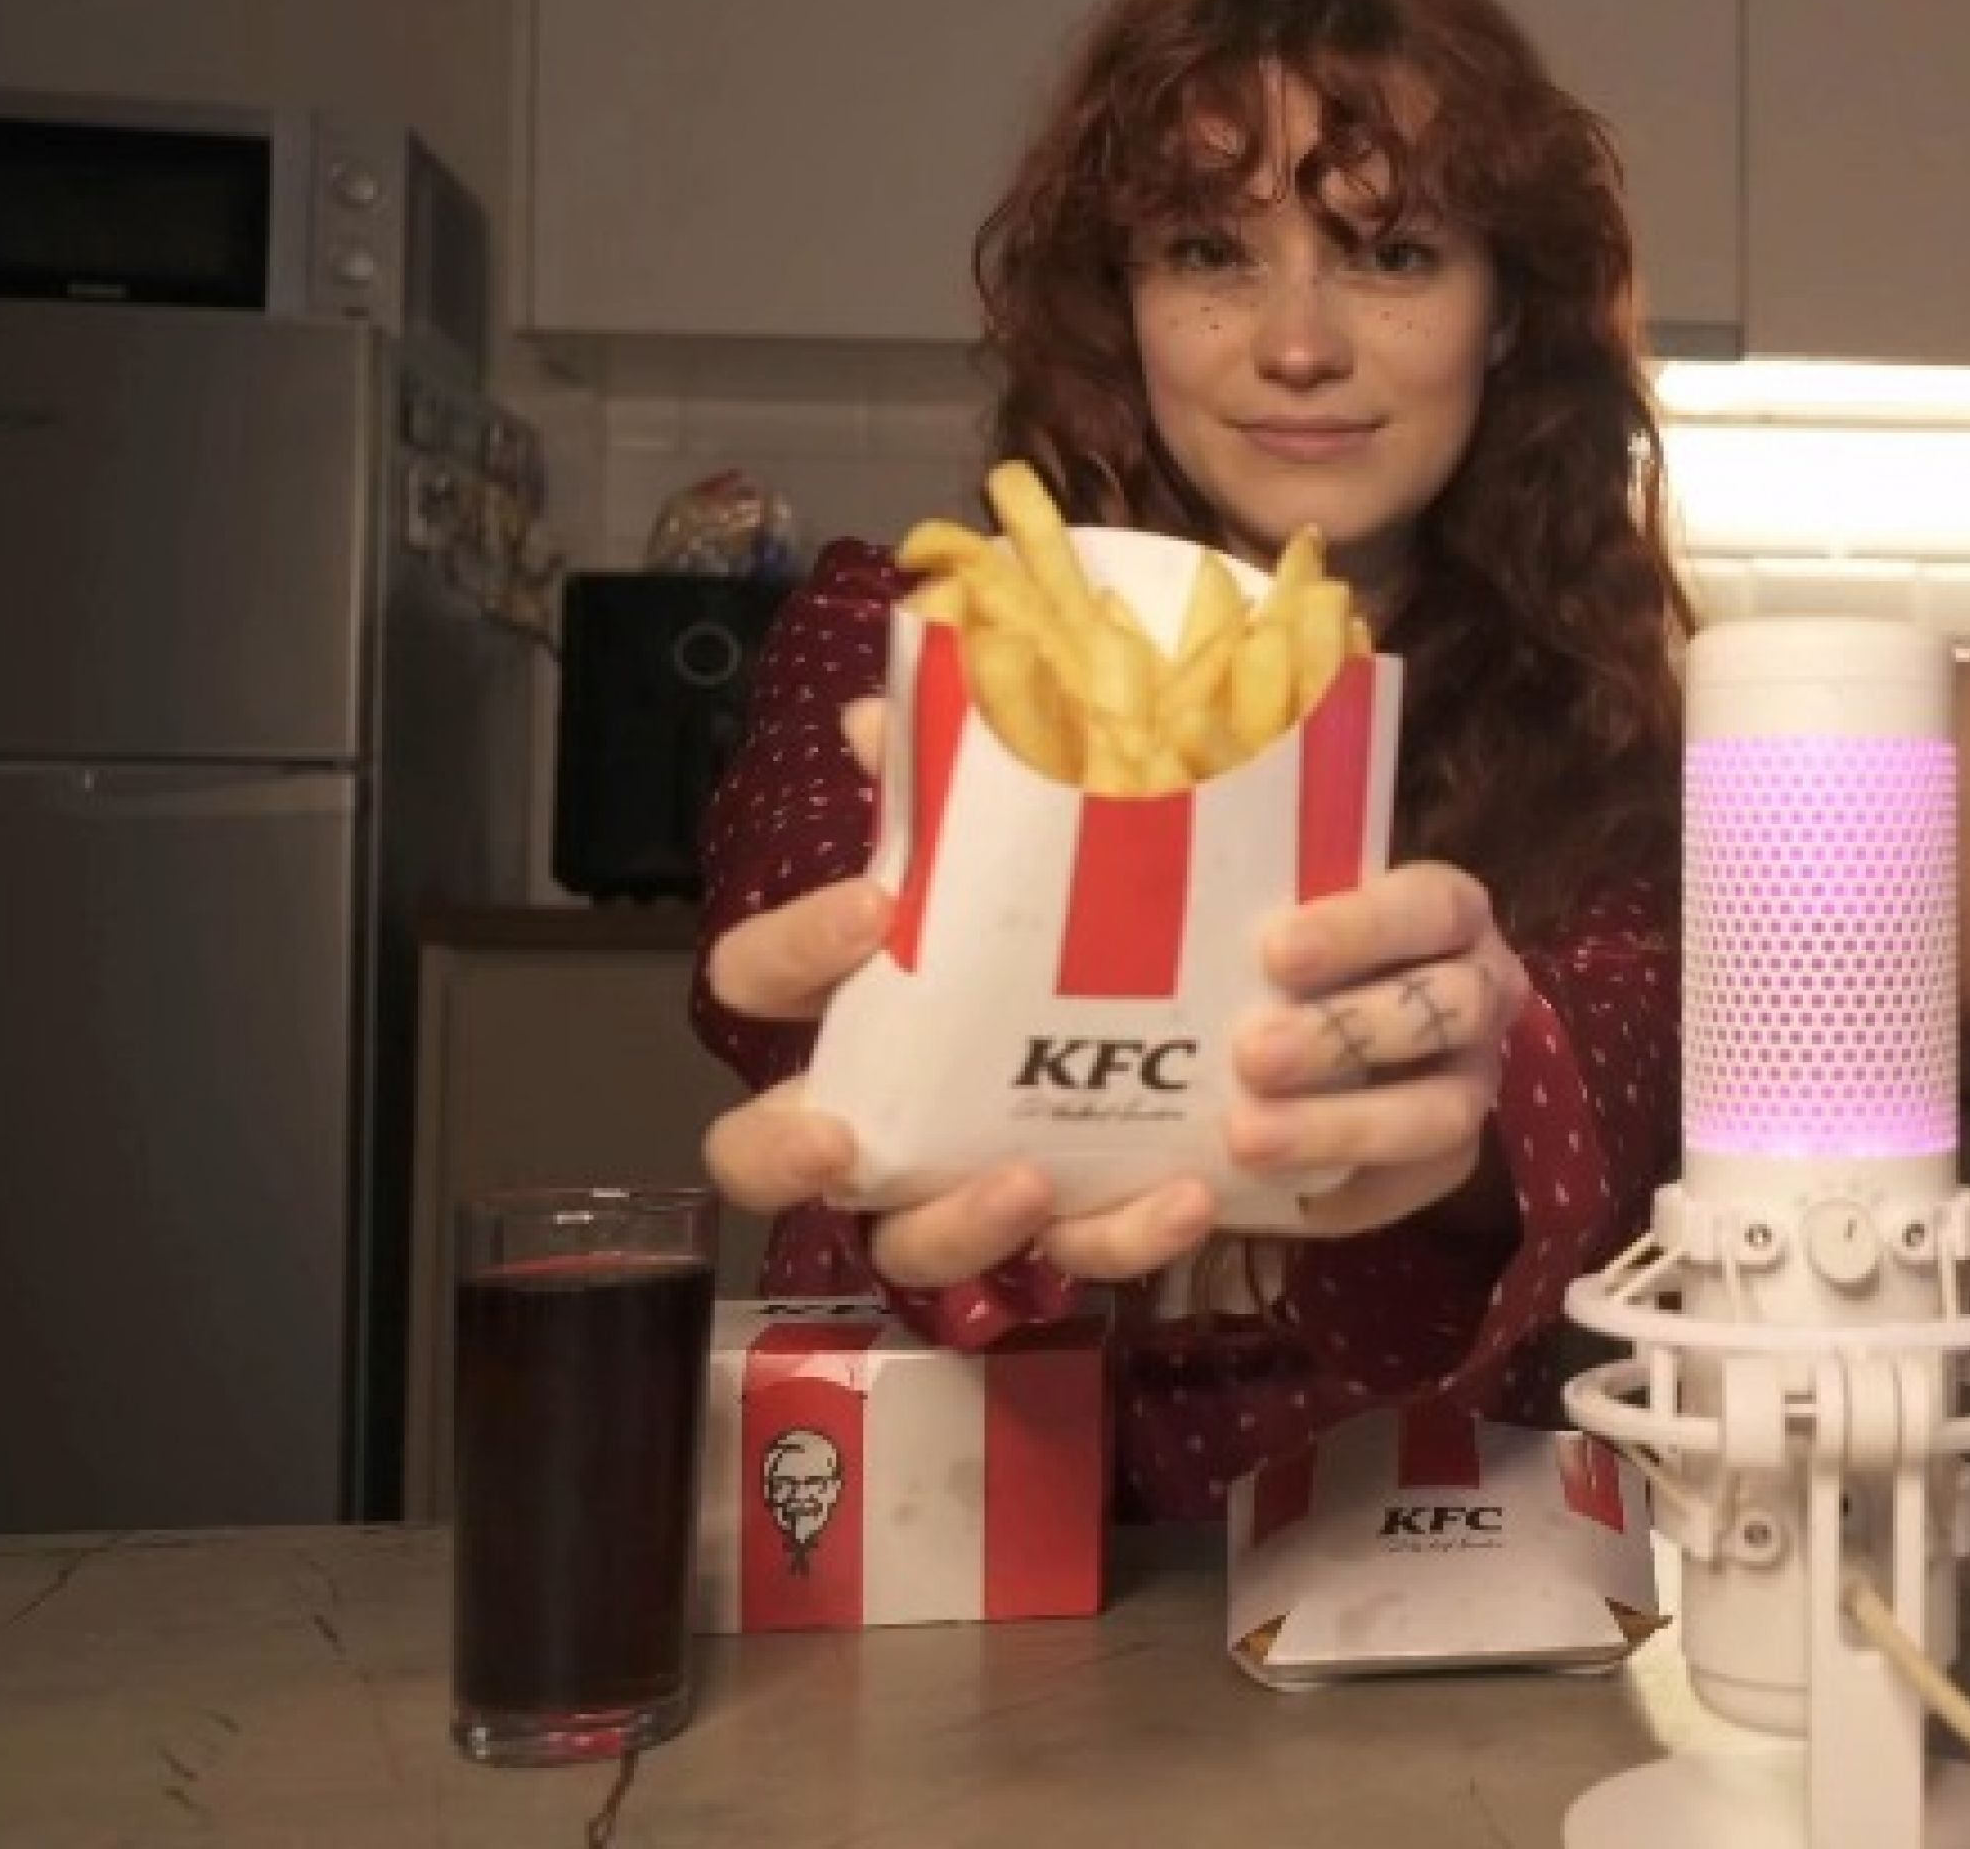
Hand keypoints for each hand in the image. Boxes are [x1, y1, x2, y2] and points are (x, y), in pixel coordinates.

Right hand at [697, 697, 1226, 1285]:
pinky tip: (1182, 1194)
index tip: (873, 908)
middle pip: (762, 1156)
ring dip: (962, 1223)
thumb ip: (947, 782)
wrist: (1214, 989)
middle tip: (842, 1139)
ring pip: (912, 1247)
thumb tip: (884, 711)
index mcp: (852, 1000)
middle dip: (785, 1154)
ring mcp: (963, 1182)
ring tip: (1030, 1177)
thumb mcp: (1017, 840)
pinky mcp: (1067, 1226)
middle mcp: (881, 1107)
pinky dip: (1124, 1237)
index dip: (791, 950)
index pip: (754, 979)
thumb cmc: (1070, 917)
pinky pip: (1078, 1259)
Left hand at [1225, 861, 1529, 1236]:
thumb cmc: (1274, 959)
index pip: (1432, 906)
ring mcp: (1474, 1078)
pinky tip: (1275, 1191)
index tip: (1275, 952)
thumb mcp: (1269, 917)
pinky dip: (1346, 1189)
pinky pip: (1416, 1183)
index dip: (1364, 929)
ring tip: (1247, 1137)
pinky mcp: (1450, 1156)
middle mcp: (1482, 992)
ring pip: (1442, 1110)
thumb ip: (1235, 901)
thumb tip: (1141, 866)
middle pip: (1452, 1008)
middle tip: (1253, 1054)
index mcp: (1446, 914)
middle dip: (1351, 1033)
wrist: (1295, 1051)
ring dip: (1343, 1125)